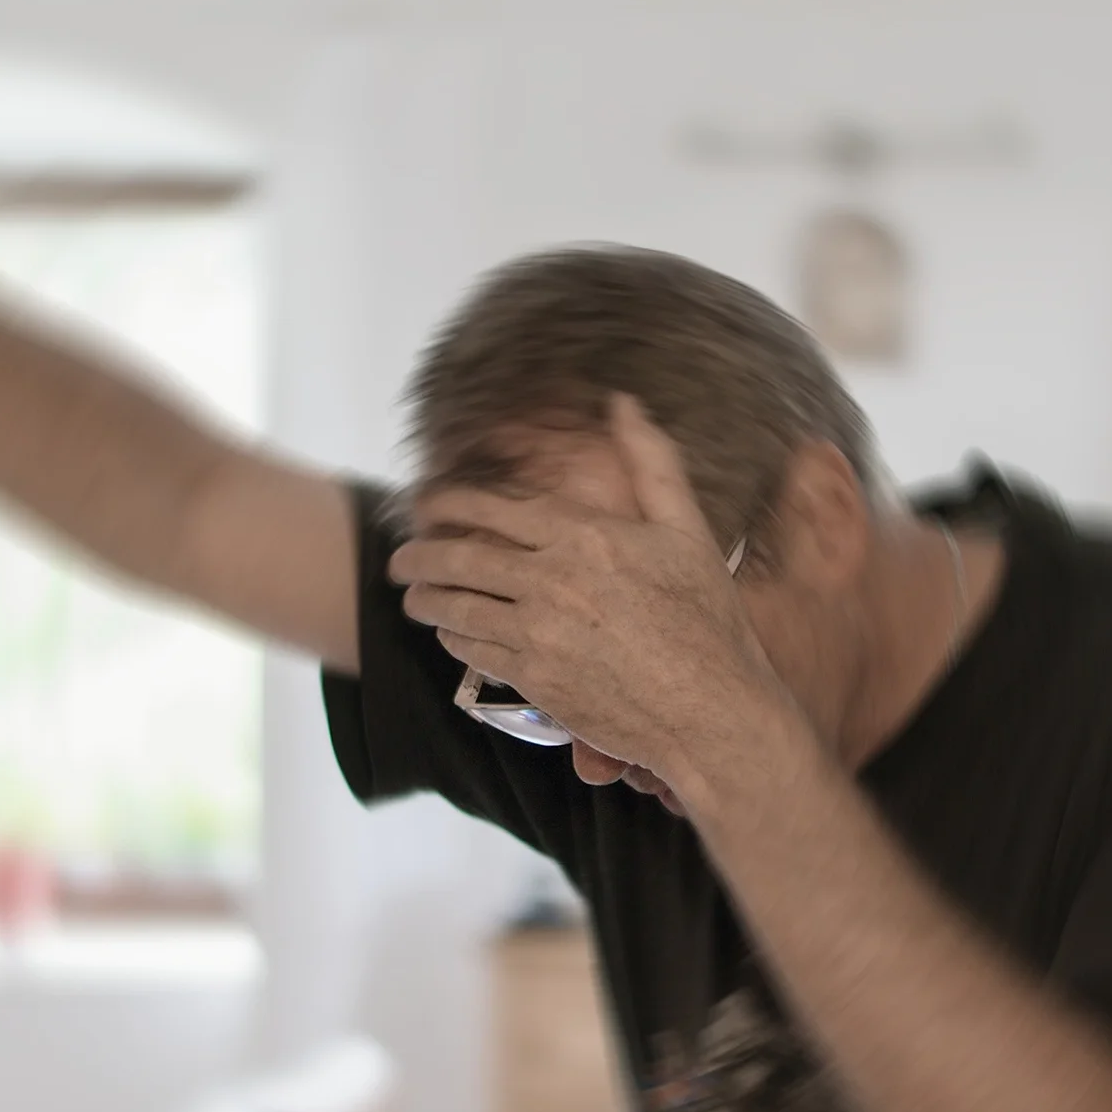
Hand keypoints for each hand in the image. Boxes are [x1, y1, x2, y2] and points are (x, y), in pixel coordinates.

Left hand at [388, 396, 791, 788]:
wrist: (711, 709)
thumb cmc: (707, 621)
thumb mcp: (687, 530)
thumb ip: (652, 462)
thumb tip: (624, 402)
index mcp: (584, 536)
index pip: (493, 508)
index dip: (449, 503)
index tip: (427, 502)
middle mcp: (552, 580)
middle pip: (461, 557)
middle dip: (419, 554)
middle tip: (400, 556)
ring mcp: (538, 632)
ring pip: (457, 606)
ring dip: (424, 597)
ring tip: (411, 594)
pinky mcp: (534, 680)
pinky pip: (475, 651)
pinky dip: (453, 637)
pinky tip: (449, 632)